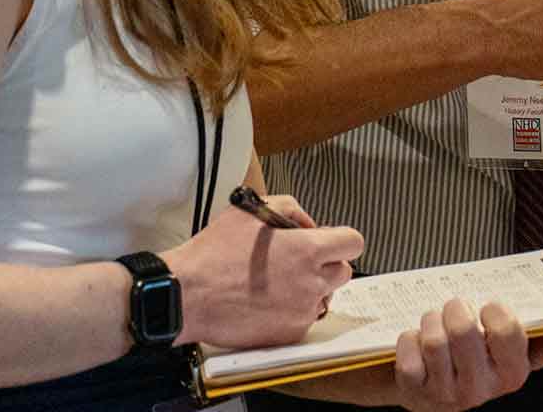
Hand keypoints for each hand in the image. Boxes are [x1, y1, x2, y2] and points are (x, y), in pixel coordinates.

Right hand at [160, 196, 362, 348]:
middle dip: (326, 264)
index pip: (353, 243)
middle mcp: (311, 282)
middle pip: (343, 272)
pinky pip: (303, 319)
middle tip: (299, 262)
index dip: (340, 240)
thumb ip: (290, 209)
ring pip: (324, 298)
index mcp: (307, 250)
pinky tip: (267, 301)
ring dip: (310, 289)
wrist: (188, 295)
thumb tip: (308, 223)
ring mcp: (301, 311)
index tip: (328, 242)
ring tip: (277, 283)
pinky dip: (291, 311)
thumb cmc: (214, 254)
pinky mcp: (288, 334)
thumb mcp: (251, 211)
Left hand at [391, 300, 542, 410]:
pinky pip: (409, 349)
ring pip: (434, 337)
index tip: (490, 307)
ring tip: (436, 324)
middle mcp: (481, 390)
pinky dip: (409, 337)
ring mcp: (446, 394)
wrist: (428, 386)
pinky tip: (417, 344)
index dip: (495, 312)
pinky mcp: (414, 393)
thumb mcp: (515, 350)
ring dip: (431, 320)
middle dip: (456, 308)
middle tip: (456, 309)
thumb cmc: (477, 357)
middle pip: (464, 329)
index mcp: (512, 374)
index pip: (508, 332)